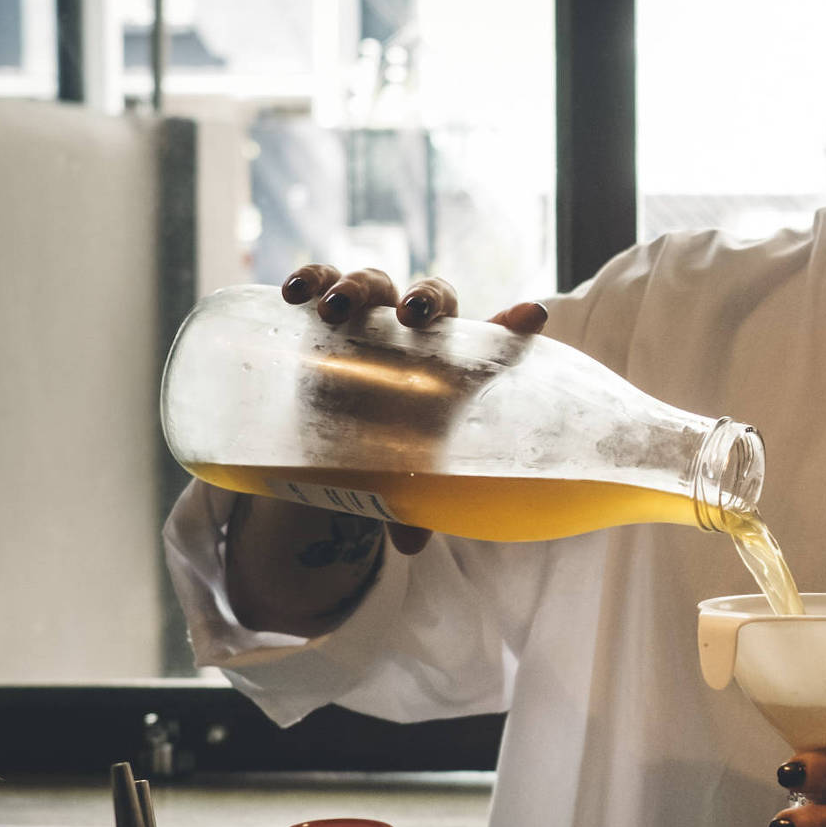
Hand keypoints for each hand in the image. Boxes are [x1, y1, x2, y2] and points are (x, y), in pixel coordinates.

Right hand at [277, 263, 547, 553]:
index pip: (487, 336)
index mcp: (449, 362)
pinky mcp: (320, 322)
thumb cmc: (385, 449)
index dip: (511, 324)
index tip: (531, 318)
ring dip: (355, 287)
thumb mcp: (402, 474)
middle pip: (427, 297)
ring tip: (333, 310)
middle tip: (409, 316)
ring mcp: (366, 321)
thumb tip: (411, 546)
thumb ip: (411, 505)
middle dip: (422, 298)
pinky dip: (310, 280)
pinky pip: (318, 286)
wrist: (327, 440)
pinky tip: (294, 292)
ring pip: (371, 283)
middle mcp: (411, 333)